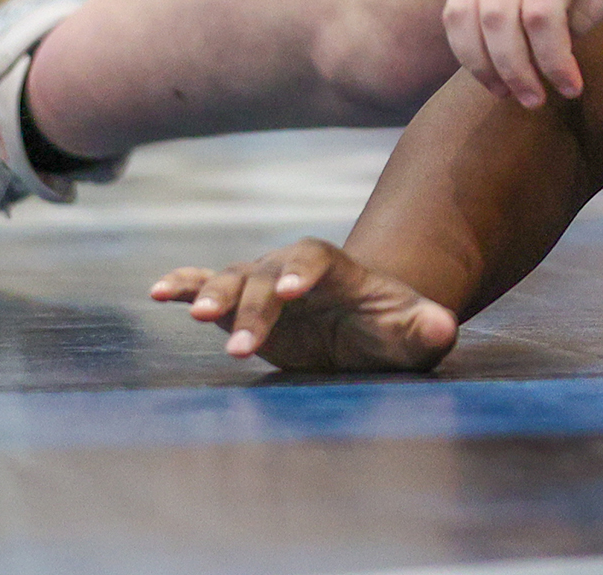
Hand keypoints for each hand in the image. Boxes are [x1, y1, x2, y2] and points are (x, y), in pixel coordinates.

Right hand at [152, 238, 457, 371]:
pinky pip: (206, 285)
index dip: (302, 271)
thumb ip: (427, 327)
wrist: (364, 328)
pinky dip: (183, 285)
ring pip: (233, 280)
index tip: (289, 292)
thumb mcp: (414, 333)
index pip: (317, 259)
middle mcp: (295, 270)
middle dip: (254, 307)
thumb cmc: (391, 329)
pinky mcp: (240, 302)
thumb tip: (443, 326)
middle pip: (267, 276)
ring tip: (197, 317)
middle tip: (239, 343)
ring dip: (213, 296)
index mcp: (339, 271)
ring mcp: (263, 282)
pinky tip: (158, 293)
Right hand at [443, 0, 602, 108]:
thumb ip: (594, 4)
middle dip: (514, 68)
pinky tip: (491, 74)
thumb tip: (558, 48)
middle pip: (495, 16)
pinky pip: (454, 12)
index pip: (542, 9)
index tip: (573, 88)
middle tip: (538, 101)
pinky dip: (465, 49)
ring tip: (510, 94)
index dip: (553, 57)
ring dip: (481, 64)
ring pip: (462, 15)